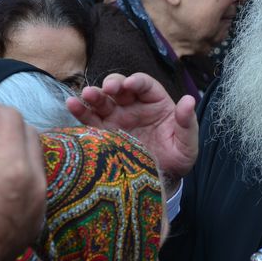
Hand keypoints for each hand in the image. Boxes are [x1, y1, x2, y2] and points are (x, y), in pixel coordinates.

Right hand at [0, 102, 46, 260]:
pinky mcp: (38, 217)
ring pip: (35, 157)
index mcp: (14, 166)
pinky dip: (19, 171)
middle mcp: (36, 181)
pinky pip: (35, 182)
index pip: (10, 118)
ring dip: (14, 147)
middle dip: (4, 124)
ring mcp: (41, 201)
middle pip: (29, 133)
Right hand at [66, 72, 198, 180]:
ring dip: (94, 95)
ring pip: (102, 101)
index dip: (137, 81)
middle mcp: (133, 106)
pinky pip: (90, 119)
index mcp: (155, 102)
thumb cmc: (177, 157)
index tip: (131, 84)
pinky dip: (80, 111)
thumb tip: (189, 101)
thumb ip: (187, 122)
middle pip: (120, 87)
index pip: (145, 85)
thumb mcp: (187, 143)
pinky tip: (72, 104)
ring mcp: (116, 118)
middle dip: (113, 84)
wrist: (161, 179)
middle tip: (108, 88)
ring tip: (87, 94)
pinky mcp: (104, 133)